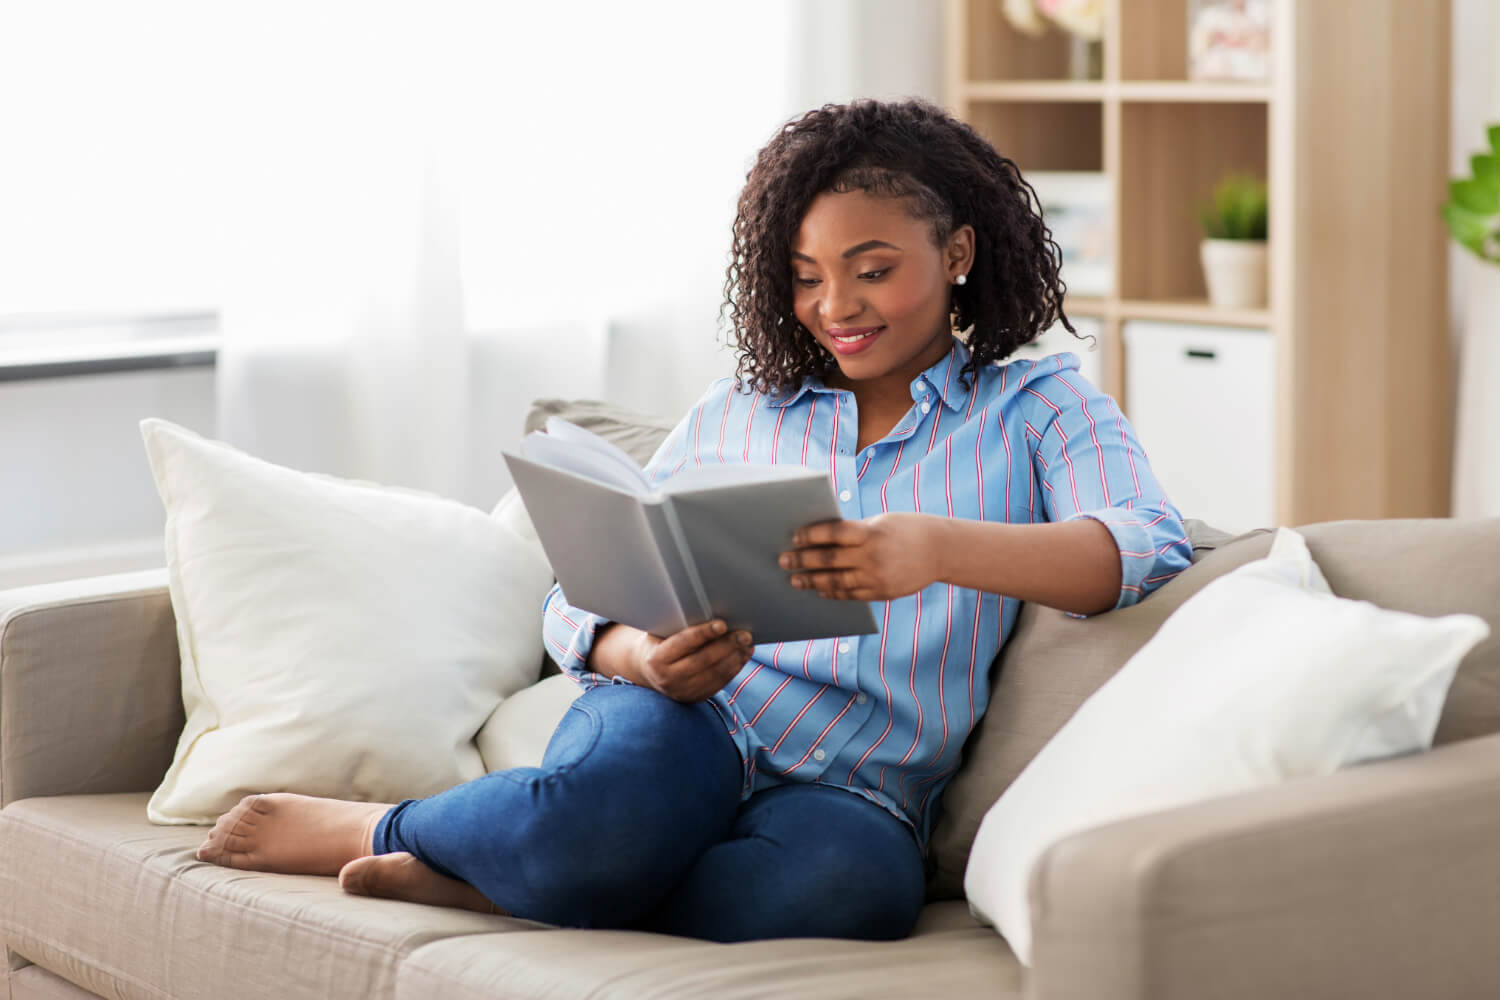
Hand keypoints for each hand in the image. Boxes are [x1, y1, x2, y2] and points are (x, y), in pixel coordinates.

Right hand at [630, 619, 754, 702]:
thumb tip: (708, 608)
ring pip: (715, 674)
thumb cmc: (659, 642)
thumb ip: (678, 624)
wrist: (649, 671)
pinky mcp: (696, 698)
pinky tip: (743, 655)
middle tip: (745, 633)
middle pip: (703, 661)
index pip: (683, 643)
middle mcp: (668, 679)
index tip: (722, 624)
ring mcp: (683, 692)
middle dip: (727, 646)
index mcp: (656, 659)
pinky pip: (720, 683)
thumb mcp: (660, 632)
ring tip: (748, 643)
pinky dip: (735, 668)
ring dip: (735, 657)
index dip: (703, 633)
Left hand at [779, 513, 942, 601]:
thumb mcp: (881, 522)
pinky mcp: (882, 593)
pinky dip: (833, 593)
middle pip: (829, 559)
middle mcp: (872, 556)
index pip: (833, 533)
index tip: (794, 538)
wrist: (941, 550)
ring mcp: (877, 577)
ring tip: (796, 580)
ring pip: (836, 581)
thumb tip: (822, 539)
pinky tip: (820, 590)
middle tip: (784, 561)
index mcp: (871, 533)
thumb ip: (855, 532)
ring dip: (813, 581)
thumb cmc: (907, 529)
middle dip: (803, 560)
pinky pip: (851, 595)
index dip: (811, 536)